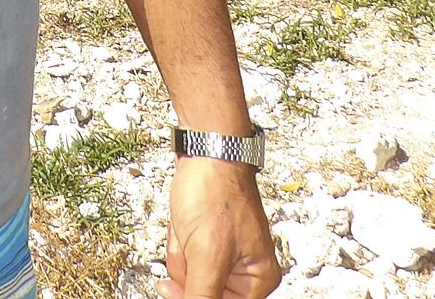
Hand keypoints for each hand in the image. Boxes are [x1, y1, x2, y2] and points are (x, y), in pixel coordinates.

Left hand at [157, 159, 282, 298]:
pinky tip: (183, 223)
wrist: (205, 150)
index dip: (193, 296)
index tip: (177, 281)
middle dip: (188, 267)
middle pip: (202, 291)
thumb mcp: (207, 256)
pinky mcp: (207, 239)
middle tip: (194, 241)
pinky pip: (184, 255)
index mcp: (258, 280)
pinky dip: (178, 240)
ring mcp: (225, 254)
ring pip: (189, 274)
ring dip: (181, 252)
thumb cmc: (215, 193)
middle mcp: (246, 270)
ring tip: (189, 227)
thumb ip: (201, 297)